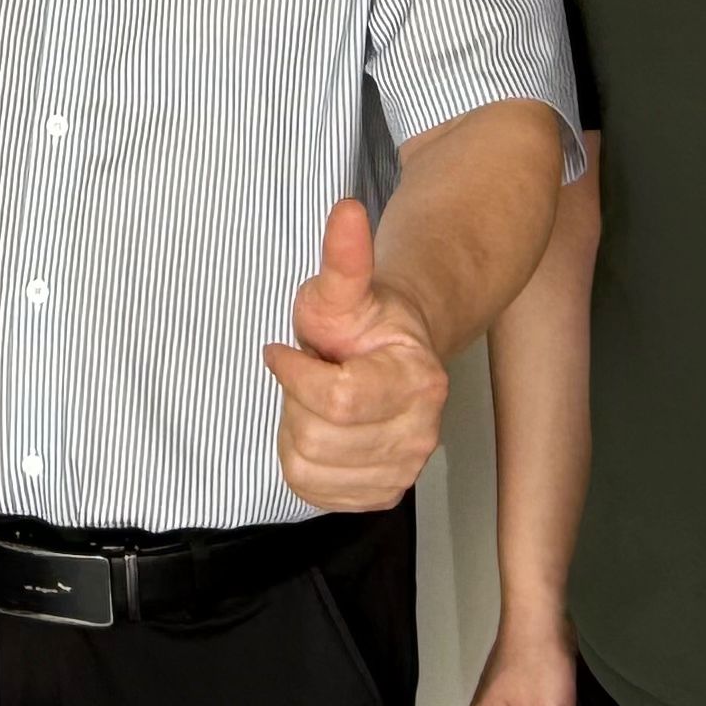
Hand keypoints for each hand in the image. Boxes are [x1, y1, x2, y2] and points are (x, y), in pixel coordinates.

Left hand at [261, 198, 448, 513]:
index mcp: (419, 380)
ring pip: (309, 466)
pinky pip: (313, 492)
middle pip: (318, 436)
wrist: (389, 356)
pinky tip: (320, 431)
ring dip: (296, 429)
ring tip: (316, 401)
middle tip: (311, 375)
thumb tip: (347, 211)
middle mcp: (421, 433)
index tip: (283, 350)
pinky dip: (300, 462)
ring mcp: (405, 469)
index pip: (338, 399)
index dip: (296, 374)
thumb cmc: (362, 323)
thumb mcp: (342, 288)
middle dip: (295, 399)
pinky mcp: (383, 495)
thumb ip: (344, 256)